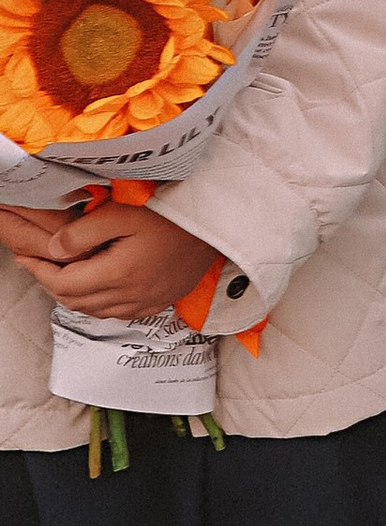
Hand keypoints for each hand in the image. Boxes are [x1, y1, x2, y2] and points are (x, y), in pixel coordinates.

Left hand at [0, 198, 223, 322]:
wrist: (219, 223)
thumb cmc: (174, 213)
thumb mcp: (123, 213)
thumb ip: (83, 234)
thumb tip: (53, 251)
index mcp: (119, 274)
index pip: (64, 283)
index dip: (40, 272)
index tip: (26, 258)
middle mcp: (132, 296)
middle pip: (76, 301)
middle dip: (51, 284)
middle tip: (37, 265)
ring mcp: (147, 303)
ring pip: (95, 311)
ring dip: (73, 296)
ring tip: (61, 274)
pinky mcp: (160, 302)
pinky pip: (118, 313)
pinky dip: (99, 304)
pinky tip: (97, 287)